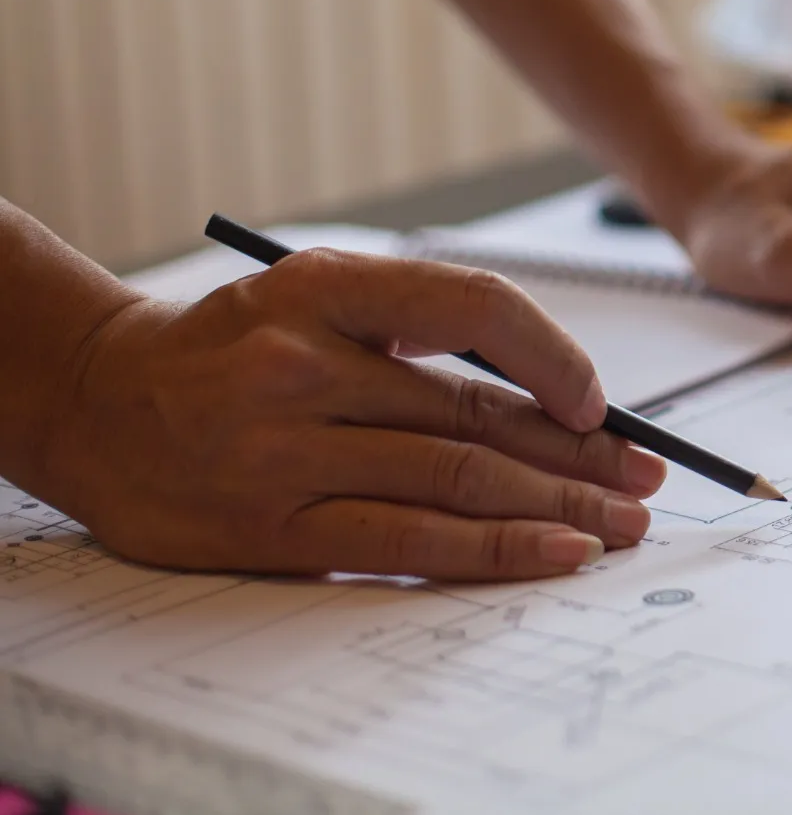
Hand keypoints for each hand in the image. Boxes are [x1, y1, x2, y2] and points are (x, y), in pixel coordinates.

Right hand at [38, 250, 665, 579]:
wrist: (95, 399)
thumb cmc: (233, 347)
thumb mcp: (316, 295)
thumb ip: (419, 327)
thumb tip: (557, 394)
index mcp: (326, 287)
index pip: (474, 308)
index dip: (555, 356)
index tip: (600, 403)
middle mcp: (305, 364)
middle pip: (479, 414)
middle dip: (580, 454)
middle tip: (649, 479)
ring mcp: (285, 451)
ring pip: (456, 479)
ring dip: (557, 507)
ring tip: (620, 524)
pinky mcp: (271, 528)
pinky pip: (406, 542)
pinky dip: (492, 551)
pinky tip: (554, 553)